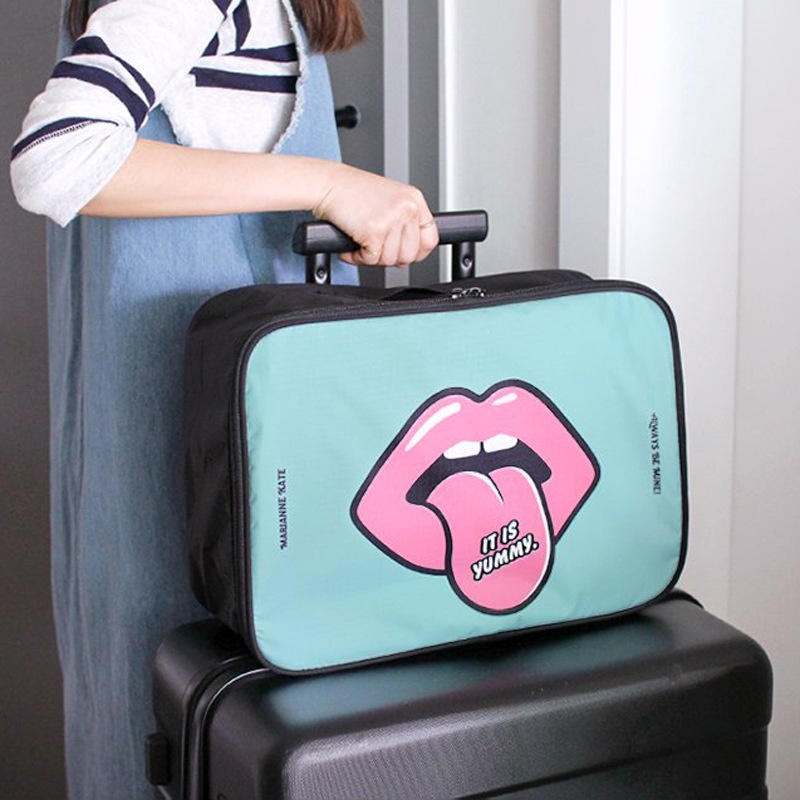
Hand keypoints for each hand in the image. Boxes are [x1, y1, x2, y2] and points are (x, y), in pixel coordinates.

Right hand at [313, 163, 438, 266]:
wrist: (327, 183)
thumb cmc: (352, 192)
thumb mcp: (389, 200)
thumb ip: (404, 221)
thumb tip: (411, 251)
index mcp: (414, 200)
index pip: (430, 238)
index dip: (417, 253)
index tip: (404, 254)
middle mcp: (407, 208)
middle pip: (409, 254)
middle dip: (389, 257)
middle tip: (374, 248)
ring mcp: (392, 219)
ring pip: (390, 260)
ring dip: (371, 257)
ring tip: (360, 242)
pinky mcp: (374, 230)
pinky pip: (371, 260)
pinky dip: (357, 257)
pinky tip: (351, 245)